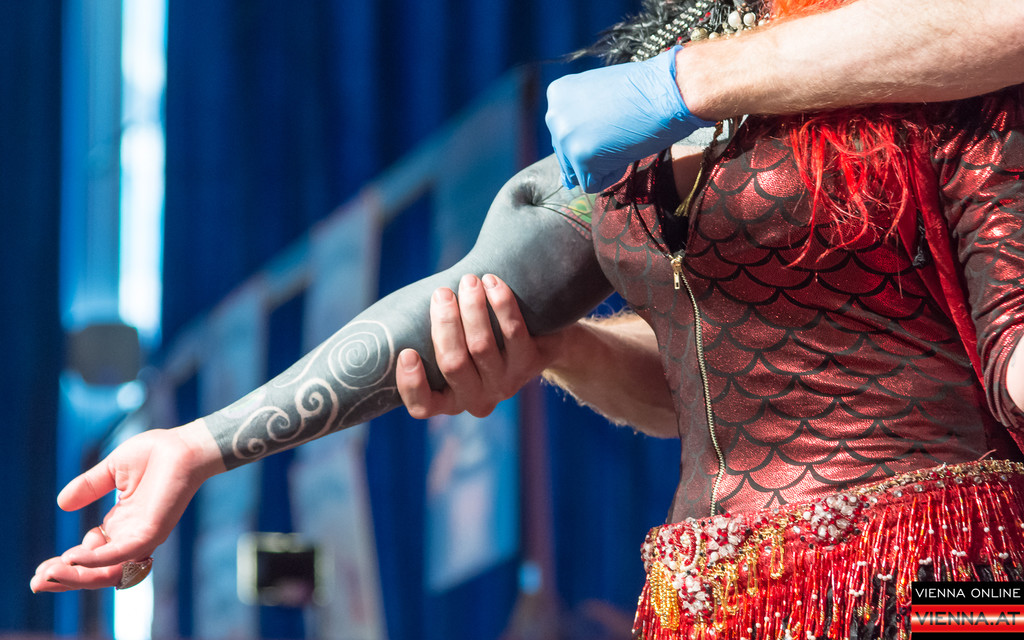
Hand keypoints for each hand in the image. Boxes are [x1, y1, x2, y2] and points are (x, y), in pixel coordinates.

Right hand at [30, 425, 220, 591]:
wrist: (185, 445)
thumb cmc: (156, 454)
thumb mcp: (113, 471)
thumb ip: (89, 487)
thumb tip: (61, 504)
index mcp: (121, 523)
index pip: (90, 555)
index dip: (67, 564)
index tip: (44, 567)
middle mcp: (131, 535)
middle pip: (96, 571)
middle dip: (66, 579)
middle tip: (37, 582)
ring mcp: (142, 536)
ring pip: (107, 571)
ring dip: (77, 576)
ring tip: (49, 575)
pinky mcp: (152, 531)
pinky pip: (122, 553)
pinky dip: (97, 559)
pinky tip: (74, 557)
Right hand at [397, 274, 561, 418]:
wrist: (538, 340)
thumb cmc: (475, 335)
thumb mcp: (449, 344)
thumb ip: (424, 336)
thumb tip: (389, 315)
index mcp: (449, 399)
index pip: (423, 406)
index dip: (412, 383)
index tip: (407, 352)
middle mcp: (477, 398)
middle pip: (453, 364)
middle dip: (445, 324)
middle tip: (441, 293)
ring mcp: (506, 383)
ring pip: (482, 346)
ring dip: (472, 308)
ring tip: (468, 280)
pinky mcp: (531, 363)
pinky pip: (513, 332)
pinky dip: (501, 303)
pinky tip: (492, 282)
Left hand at [545, 46, 713, 192]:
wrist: (670, 91)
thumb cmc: (644, 92)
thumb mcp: (600, 100)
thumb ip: (579, 128)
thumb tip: (564, 180)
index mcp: (557, 94)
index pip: (565, 134)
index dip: (594, 134)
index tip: (613, 119)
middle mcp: (553, 114)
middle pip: (567, 155)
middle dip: (595, 150)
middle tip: (620, 130)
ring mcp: (565, 136)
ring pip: (579, 172)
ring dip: (603, 162)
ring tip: (623, 136)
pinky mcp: (580, 157)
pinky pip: (592, 184)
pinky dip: (612, 174)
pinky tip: (626, 147)